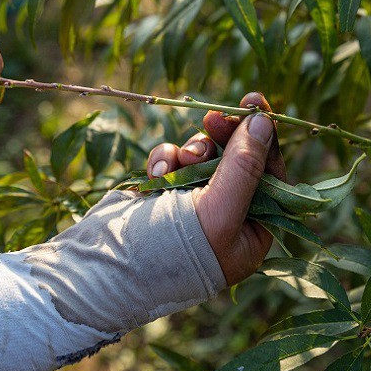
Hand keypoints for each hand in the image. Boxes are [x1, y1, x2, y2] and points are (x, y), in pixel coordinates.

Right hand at [147, 93, 285, 284]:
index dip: (264, 139)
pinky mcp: (163, 194)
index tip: (253, 104)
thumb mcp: (217, 212)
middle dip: (224, 138)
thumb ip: (243, 167)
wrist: (101, 267)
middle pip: (238, 161)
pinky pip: (174, 162)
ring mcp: (193, 205)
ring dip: (191, 152)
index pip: (270, 176)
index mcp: (250, 233)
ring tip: (179, 162)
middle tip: (212, 117)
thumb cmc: (168, 252)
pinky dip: (165, 160)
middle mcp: (226, 218)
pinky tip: (156, 174)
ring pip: (204, 157)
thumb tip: (265, 123)